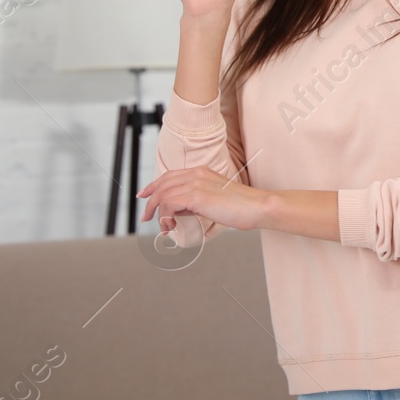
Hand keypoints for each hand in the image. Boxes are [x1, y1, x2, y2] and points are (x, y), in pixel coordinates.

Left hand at [137, 166, 266, 232]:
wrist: (256, 206)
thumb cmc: (240, 207)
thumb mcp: (213, 200)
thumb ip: (195, 201)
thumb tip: (177, 211)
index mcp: (201, 172)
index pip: (169, 175)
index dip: (153, 185)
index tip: (143, 195)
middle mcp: (196, 174)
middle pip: (162, 184)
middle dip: (150, 201)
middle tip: (146, 217)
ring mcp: (196, 183)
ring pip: (163, 194)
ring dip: (158, 213)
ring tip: (164, 228)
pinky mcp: (196, 196)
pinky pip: (169, 204)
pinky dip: (165, 216)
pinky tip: (171, 226)